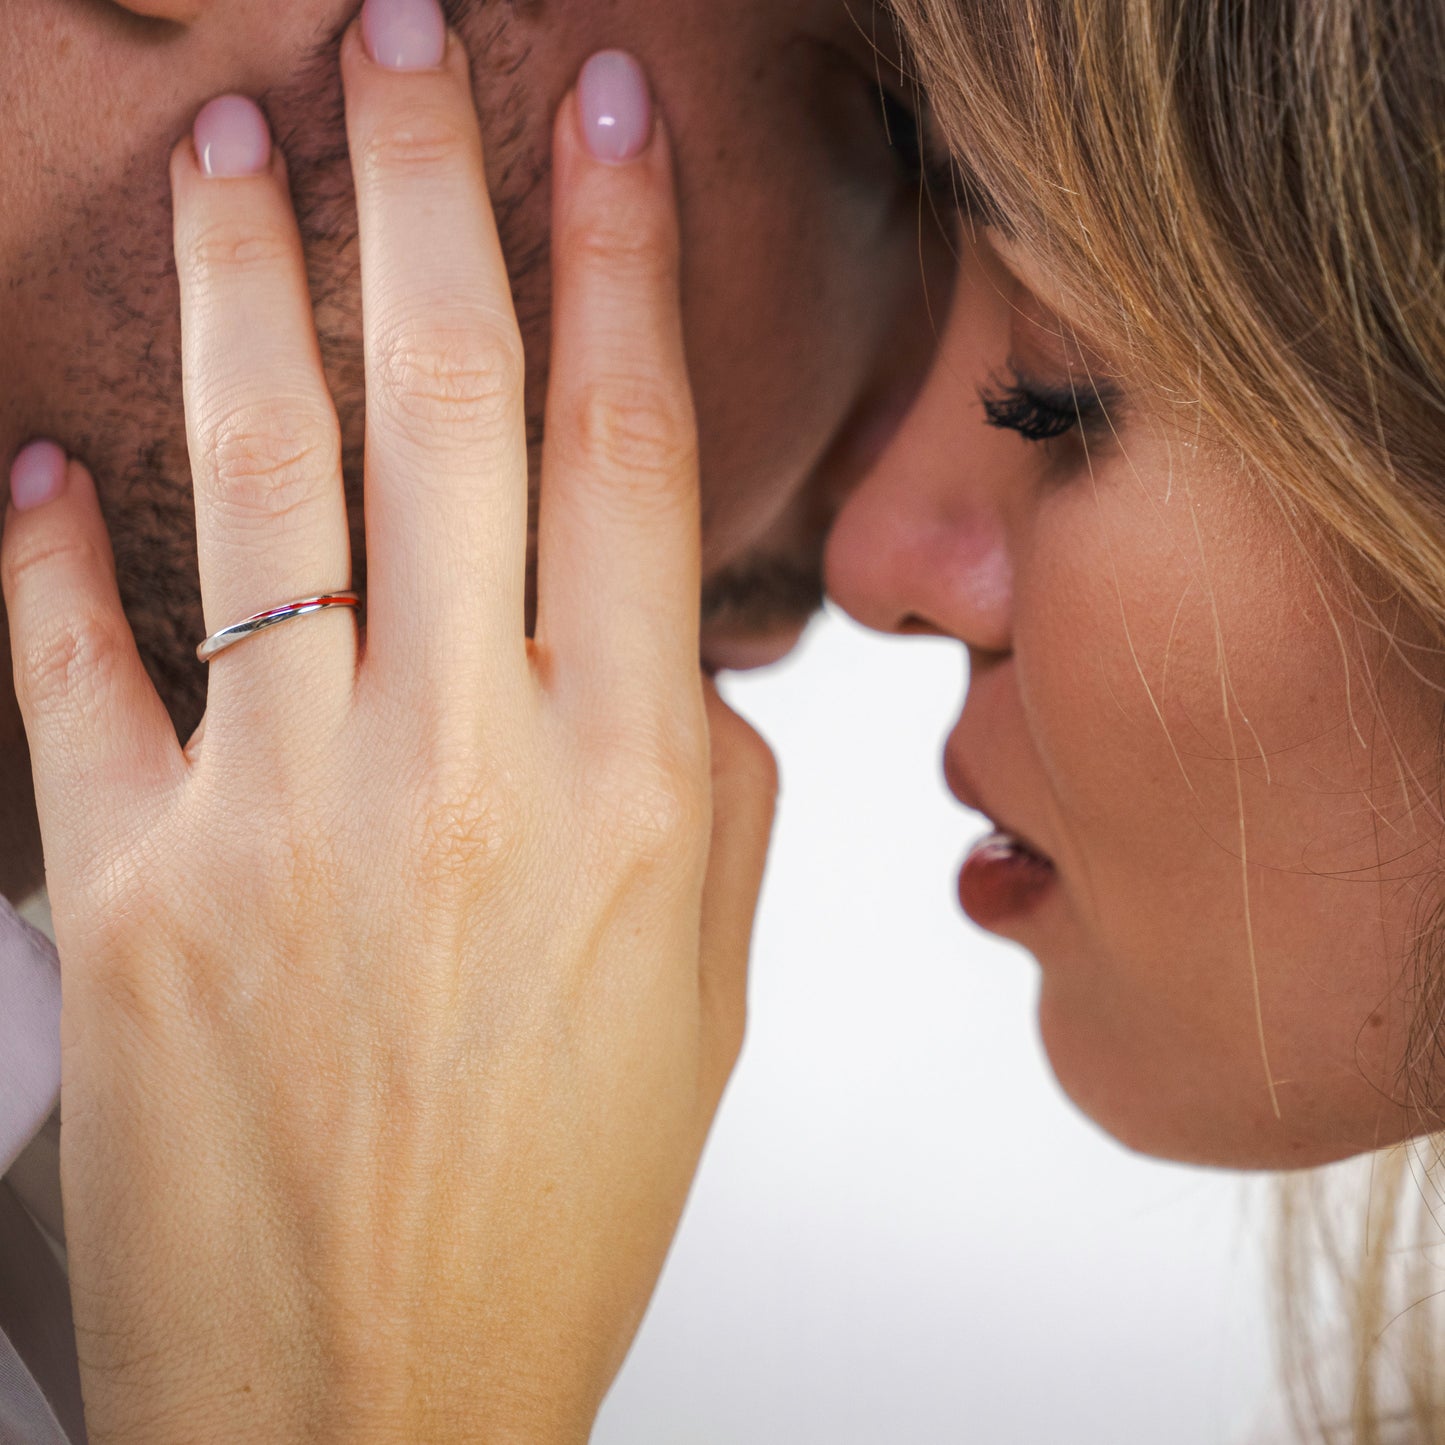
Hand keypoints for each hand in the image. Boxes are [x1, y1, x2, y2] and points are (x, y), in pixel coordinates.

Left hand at [2, 17, 775, 1444]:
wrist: (372, 1397)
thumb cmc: (559, 1195)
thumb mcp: (704, 987)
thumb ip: (699, 782)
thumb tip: (664, 634)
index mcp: (627, 792)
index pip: (626, 459)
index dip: (621, 267)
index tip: (608, 127)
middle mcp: (460, 772)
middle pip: (448, 415)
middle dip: (431, 197)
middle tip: (409, 40)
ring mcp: (281, 821)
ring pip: (263, 490)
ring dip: (246, 293)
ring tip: (233, 146)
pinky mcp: (136, 893)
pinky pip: (76, 677)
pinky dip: (44, 560)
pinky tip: (31, 468)